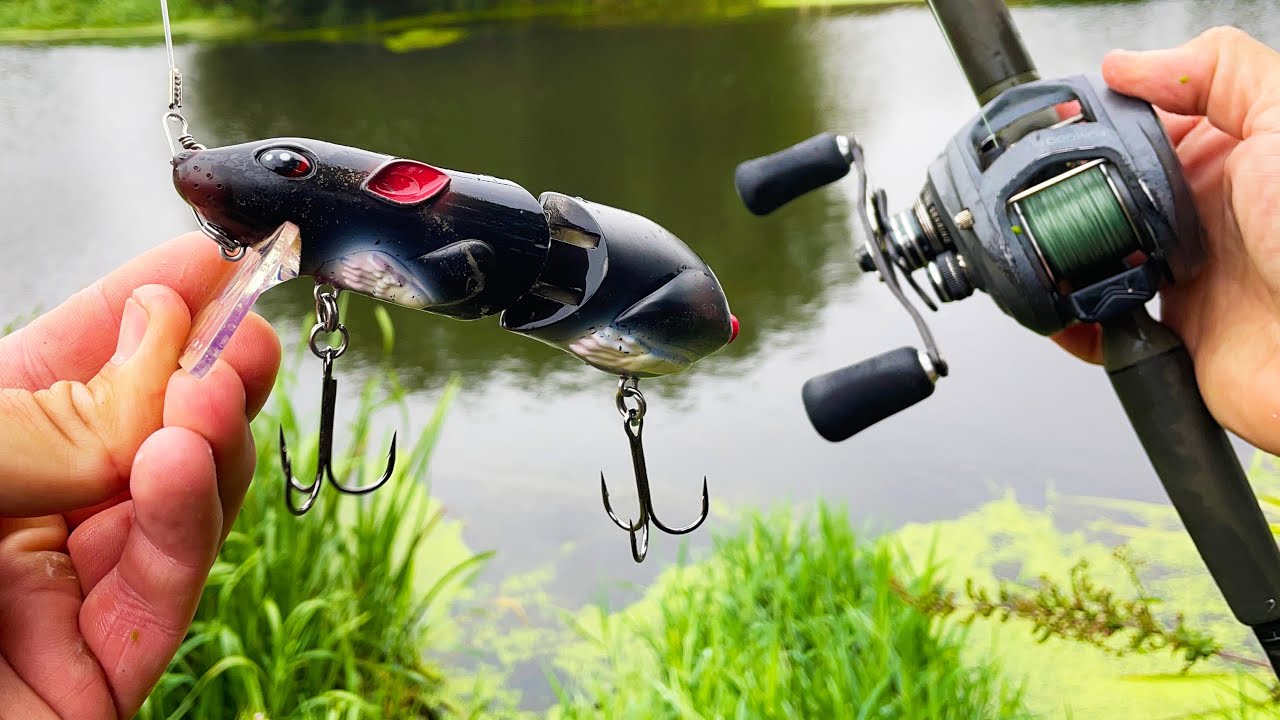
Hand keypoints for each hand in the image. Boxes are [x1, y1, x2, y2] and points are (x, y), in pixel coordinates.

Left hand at [0, 233, 280, 718]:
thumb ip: (35, 428)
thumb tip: (152, 379)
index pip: (69, 365)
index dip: (138, 309)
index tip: (203, 266)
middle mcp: (21, 521)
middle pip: (142, 433)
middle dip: (201, 373)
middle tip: (242, 329)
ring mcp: (62, 600)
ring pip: (175, 510)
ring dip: (208, 441)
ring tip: (215, 389)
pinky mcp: (99, 675)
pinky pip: (160, 595)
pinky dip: (188, 524)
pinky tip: (185, 464)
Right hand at [1053, 27, 1279, 453]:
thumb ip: (1216, 71)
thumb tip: (1126, 63)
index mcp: (1228, 156)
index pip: (1140, 123)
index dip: (1095, 121)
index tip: (1057, 124)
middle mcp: (1201, 214)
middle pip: (1105, 190)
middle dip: (1068, 190)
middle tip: (1046, 189)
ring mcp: (1182, 274)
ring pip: (1094, 256)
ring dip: (1063, 254)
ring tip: (1052, 247)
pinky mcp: (1168, 332)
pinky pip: (1100, 327)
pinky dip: (1071, 323)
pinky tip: (1067, 307)